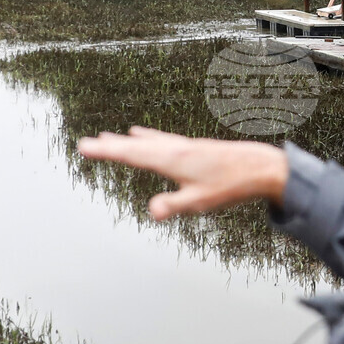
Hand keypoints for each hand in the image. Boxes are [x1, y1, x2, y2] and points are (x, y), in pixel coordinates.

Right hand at [77, 127, 288, 220]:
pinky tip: (141, 133)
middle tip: (85, 143)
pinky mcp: (191, 147)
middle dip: (110, 146)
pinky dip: (145, 136)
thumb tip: (152, 210)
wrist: (260, 167)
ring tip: (106, 137)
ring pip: (146, 141)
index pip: (132, 155)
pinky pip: (160, 139)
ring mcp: (182, 146)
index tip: (84, 146)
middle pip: (135, 146)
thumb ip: (175, 205)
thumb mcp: (201, 201)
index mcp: (173, 159)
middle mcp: (174, 148)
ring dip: (125, 140)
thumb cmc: (232, 184)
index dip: (107, 152)